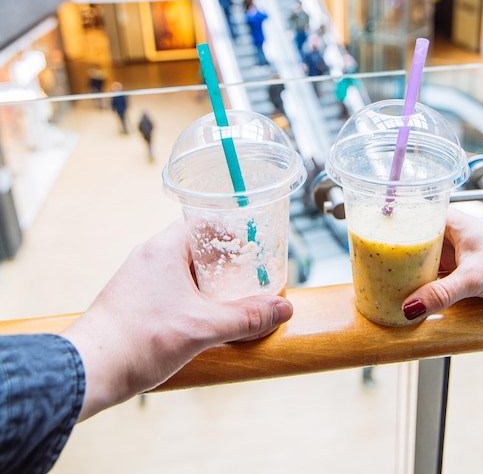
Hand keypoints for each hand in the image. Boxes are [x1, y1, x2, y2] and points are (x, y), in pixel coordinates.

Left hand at [63, 221, 292, 420]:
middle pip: (196, 246)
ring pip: (182, 268)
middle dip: (224, 260)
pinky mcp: (133, 299)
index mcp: (164, 249)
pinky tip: (202, 317)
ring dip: (207, 281)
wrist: (87, 371)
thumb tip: (283, 310)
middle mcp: (149, 256)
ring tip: (230, 298)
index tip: (251, 246)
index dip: (230, 231)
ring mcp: (138, 278)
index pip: (204, 222)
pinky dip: (191, 295)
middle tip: (248, 275)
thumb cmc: (140, 340)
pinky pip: (170, 287)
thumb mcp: (203, 328)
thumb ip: (246, 317)